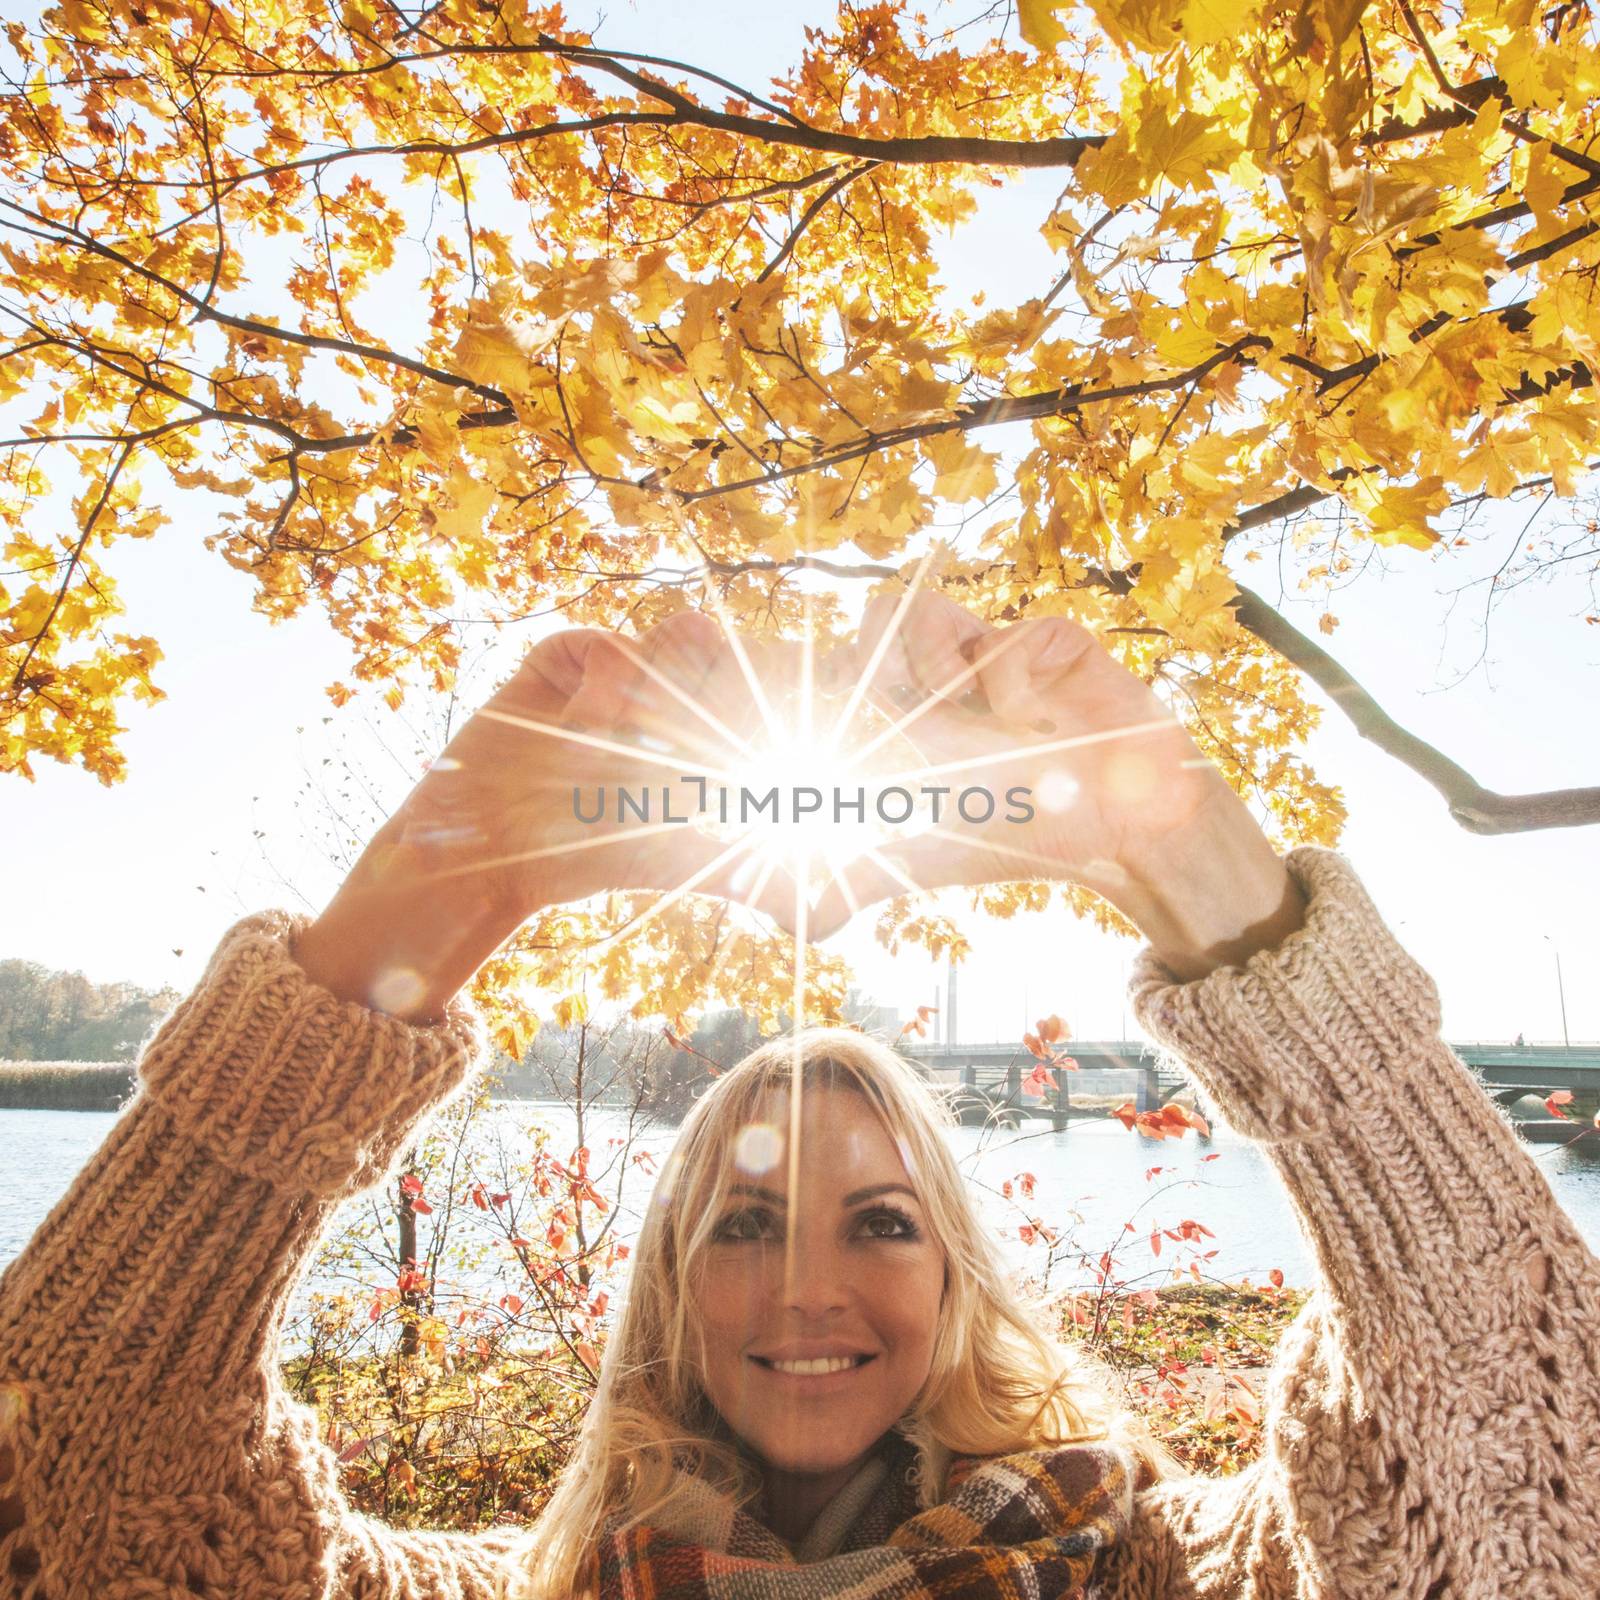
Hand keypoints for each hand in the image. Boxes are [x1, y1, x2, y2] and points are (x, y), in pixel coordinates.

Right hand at [295, 613, 801, 1019]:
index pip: (770, 687)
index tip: (814, 703)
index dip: (796, 685)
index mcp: (712, 729)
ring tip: (641, 745)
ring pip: (682, 638)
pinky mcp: (570, 656)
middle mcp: (674, 693)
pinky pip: (611, 647)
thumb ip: (766, 887)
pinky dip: (604, 691)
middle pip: (734, 654)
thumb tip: (834, 919)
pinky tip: (581, 734)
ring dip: (670, 690)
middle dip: (731, 693)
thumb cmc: (591, 855)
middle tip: (701, 749)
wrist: (495, 850)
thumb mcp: (690, 862)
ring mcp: (624, 670)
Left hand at [813, 593, 1304, 978]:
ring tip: (977, 720)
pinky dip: (1011, 690)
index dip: (842, 671)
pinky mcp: (1050, 641)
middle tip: (919, 712)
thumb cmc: (1037, 837)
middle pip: (881, 616)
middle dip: (884, 662)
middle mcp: (954, 675)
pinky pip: (1005, 638)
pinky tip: (1039, 726)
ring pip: (930, 613)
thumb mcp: (934, 855)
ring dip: (941, 672)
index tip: (857, 713)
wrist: (1125, 833)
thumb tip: (805, 923)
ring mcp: (1001, 652)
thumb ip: (866, 879)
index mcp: (917, 713)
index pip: (855, 659)